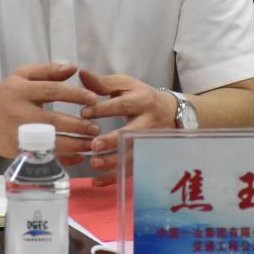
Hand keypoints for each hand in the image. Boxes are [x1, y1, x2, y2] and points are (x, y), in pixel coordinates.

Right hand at [0, 63, 99, 160]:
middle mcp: (17, 113)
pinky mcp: (18, 152)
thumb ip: (47, 70)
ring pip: (51, 142)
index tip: (93, 99)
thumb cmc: (5, 96)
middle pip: (53, 120)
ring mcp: (17, 135)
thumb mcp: (21, 75)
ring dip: (75, 144)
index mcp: (19, 90)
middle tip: (97, 126)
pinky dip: (64, 158)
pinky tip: (78, 155)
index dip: (75, 94)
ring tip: (92, 142)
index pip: (52, 90)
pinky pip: (45, 156)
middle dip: (78, 124)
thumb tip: (73, 67)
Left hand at [77, 68, 177, 184]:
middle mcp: (148, 122)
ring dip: (113, 161)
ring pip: (132, 155)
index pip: (122, 105)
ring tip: (93, 163)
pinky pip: (132, 169)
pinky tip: (97, 180)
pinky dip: (114, 177)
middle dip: (113, 140)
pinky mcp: (147, 156)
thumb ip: (102, 82)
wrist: (172, 112)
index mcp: (142, 101)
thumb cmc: (141, 96)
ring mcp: (149, 142)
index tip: (84, 113)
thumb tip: (81, 72)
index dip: (103, 109)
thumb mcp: (126, 85)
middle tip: (94, 145)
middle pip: (132, 133)